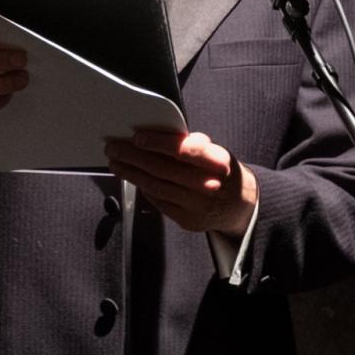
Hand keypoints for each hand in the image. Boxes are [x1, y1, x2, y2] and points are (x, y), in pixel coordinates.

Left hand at [104, 130, 257, 235]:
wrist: (239, 204)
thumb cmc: (220, 170)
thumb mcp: (215, 151)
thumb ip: (191, 143)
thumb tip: (158, 134)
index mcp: (218, 162)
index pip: (184, 151)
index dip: (158, 143)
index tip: (137, 138)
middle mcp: (208, 185)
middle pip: (164, 170)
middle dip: (134, 157)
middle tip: (114, 148)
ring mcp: (197, 206)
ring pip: (156, 187)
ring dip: (132, 173)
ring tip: (116, 163)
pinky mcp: (188, 220)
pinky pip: (159, 201)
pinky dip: (143, 188)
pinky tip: (133, 178)